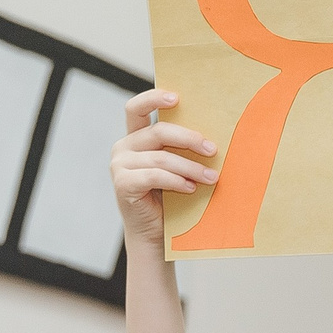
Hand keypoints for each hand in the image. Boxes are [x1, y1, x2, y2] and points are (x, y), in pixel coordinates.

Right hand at [110, 89, 218, 246]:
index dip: (154, 99)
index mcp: (136, 138)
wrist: (154, 235)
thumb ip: (181, 149)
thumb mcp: (176, 167)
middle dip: (190, 139)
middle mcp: (123, 147)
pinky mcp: (122, 183)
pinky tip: (191, 188)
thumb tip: (213, 136)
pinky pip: (155, 176)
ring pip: (162, 158)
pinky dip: (176, 181)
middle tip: (213, 149)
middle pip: (159, 132)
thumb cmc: (170, 199)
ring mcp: (120, 165)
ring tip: (211, 177)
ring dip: (191, 167)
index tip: (177, 98)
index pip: (136, 108)